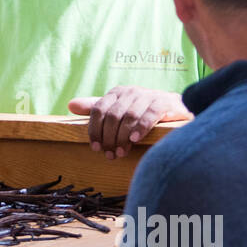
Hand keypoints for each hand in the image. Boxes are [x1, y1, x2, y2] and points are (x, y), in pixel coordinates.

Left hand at [68, 87, 190, 160]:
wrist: (175, 108)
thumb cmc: (142, 111)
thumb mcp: (118, 109)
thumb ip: (95, 108)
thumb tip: (70, 105)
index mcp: (117, 93)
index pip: (98, 110)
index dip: (95, 130)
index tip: (96, 148)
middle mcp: (130, 92)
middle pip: (113, 116)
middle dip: (109, 138)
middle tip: (110, 155)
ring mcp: (147, 96)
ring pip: (129, 117)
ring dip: (123, 138)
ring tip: (121, 152)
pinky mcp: (163, 102)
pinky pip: (149, 115)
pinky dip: (140, 128)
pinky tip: (135, 140)